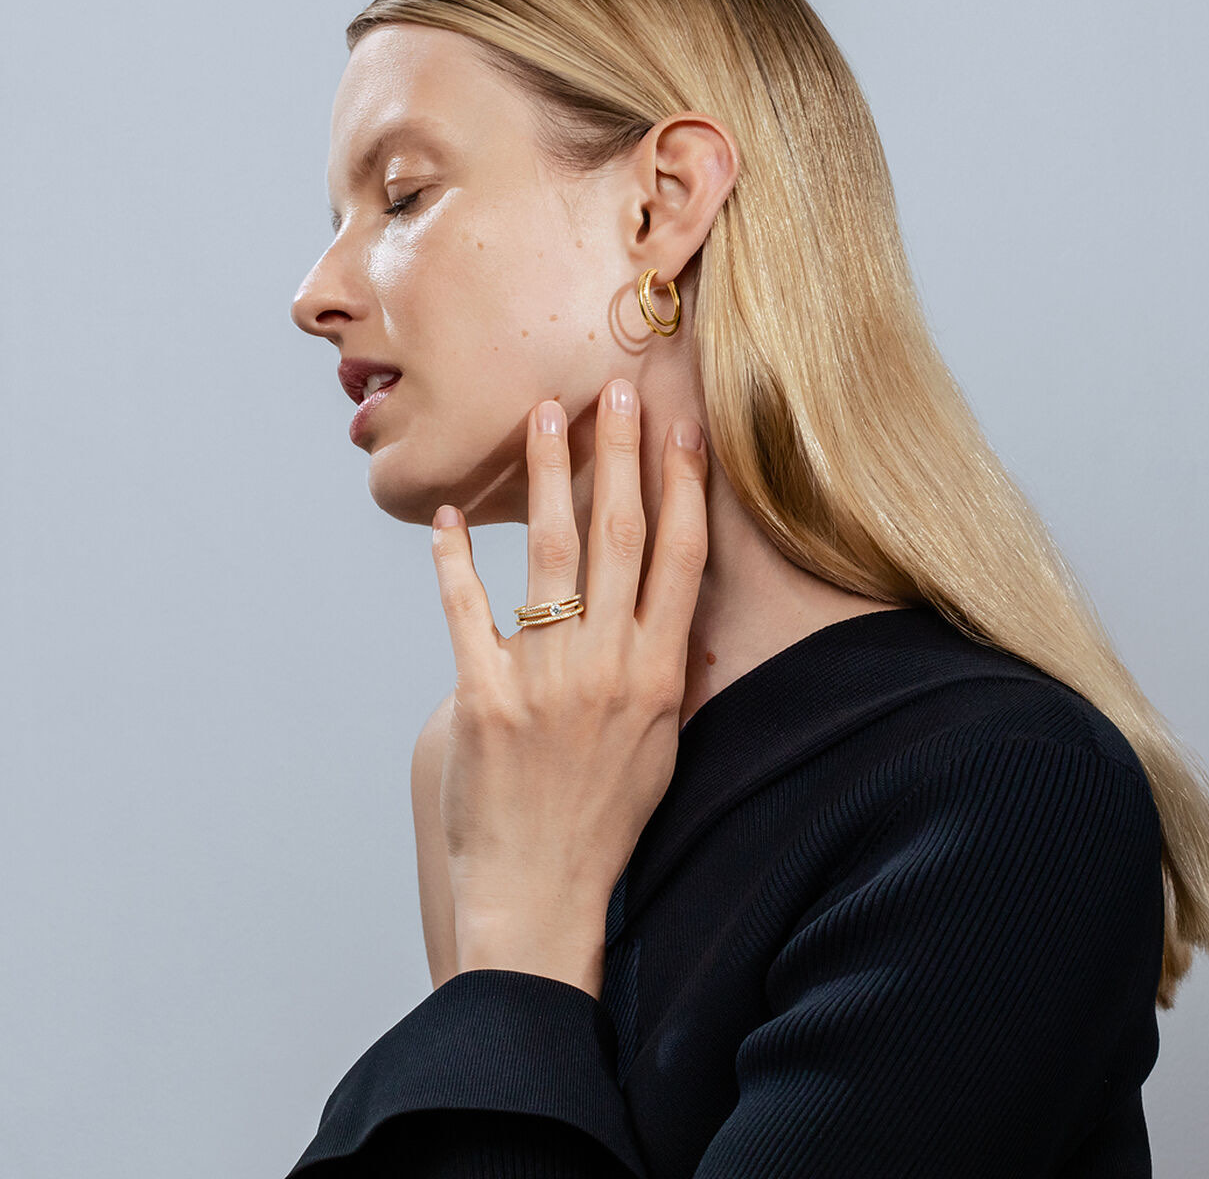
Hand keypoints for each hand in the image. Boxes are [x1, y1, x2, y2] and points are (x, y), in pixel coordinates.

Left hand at [427, 377, 708, 993]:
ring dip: (548, 478)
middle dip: (619, 453)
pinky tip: (448, 519)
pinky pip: (467, 613)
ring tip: (544, 417)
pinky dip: (453, 563)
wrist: (544, 893)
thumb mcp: (664, 747)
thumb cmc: (609, 821)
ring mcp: (545, 679)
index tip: (682, 429)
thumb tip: (687, 624)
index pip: (680, 558)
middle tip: (615, 388)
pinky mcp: (483, 698)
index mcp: (659, 673)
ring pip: (550, 554)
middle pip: (619, 536)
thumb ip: (673, 676)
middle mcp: (609, 664)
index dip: (682, 487)